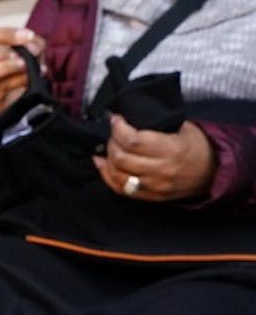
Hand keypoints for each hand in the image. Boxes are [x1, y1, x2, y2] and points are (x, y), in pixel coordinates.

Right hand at [0, 25, 44, 113]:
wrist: (31, 91)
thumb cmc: (26, 66)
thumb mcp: (34, 49)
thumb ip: (34, 44)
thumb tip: (31, 49)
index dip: (6, 34)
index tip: (28, 36)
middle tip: (17, 55)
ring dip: (3, 68)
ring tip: (23, 65)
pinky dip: (13, 82)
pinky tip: (27, 77)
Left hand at [93, 117, 216, 201]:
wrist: (213, 172)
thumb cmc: (198, 147)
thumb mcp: (183, 128)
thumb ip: (156, 125)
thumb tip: (129, 118)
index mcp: (171, 149)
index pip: (133, 140)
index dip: (118, 128)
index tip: (116, 120)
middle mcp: (161, 170)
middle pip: (121, 158)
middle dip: (112, 142)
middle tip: (114, 133)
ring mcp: (154, 186)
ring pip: (117, 175)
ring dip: (108, 159)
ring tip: (109, 147)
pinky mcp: (149, 197)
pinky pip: (120, 189)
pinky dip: (107, 175)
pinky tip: (103, 164)